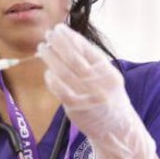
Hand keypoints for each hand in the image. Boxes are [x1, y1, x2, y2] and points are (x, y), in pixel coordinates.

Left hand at [37, 24, 155, 158]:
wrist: (117, 130)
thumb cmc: (108, 100)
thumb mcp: (107, 79)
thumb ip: (91, 64)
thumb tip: (68, 42)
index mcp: (108, 72)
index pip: (87, 49)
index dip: (71, 37)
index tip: (59, 28)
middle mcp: (100, 83)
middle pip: (75, 58)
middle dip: (59, 43)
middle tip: (48, 34)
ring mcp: (88, 95)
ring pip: (65, 71)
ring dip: (51, 57)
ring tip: (42, 48)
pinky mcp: (77, 107)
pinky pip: (60, 90)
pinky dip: (52, 79)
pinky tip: (47, 72)